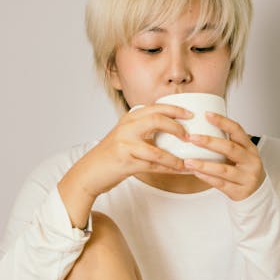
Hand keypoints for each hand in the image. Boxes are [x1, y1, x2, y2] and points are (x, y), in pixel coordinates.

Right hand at [59, 103, 189, 225]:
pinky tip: (179, 172)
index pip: (155, 107)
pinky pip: (152, 167)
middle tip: (190, 136)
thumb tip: (172, 129)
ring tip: (189, 162)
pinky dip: (168, 170)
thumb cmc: (111, 155)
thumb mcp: (127, 135)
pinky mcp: (125, 163)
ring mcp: (125, 145)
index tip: (190, 114)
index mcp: (129, 118)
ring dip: (175, 159)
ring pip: (157, 151)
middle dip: (177, 127)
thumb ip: (144, 129)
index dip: (175, 109)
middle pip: (156, 120)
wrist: (89, 172)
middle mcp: (127, 128)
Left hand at [182, 112, 265, 201]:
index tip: (207, 114)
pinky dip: (207, 178)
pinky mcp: (240, 191)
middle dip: (209, 142)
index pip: (237, 130)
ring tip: (188, 161)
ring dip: (204, 164)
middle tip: (192, 138)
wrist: (257, 193)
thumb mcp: (241, 154)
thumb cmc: (244, 170)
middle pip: (230, 148)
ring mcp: (247, 177)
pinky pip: (221, 184)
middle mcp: (251, 161)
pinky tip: (196, 173)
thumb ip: (227, 143)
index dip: (222, 121)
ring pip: (223, 170)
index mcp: (250, 148)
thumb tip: (202, 127)